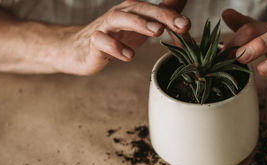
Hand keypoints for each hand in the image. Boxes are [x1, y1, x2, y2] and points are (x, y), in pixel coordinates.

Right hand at [64, 0, 188, 74]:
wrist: (79, 50)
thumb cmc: (114, 37)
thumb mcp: (140, 26)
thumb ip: (161, 15)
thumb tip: (181, 0)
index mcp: (133, 11)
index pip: (154, 9)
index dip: (172, 14)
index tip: (188, 24)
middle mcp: (119, 14)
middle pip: (140, 9)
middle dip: (162, 15)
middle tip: (181, 24)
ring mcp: (105, 27)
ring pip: (119, 18)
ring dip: (139, 23)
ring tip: (157, 32)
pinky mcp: (93, 42)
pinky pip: (101, 41)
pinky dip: (114, 47)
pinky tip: (128, 56)